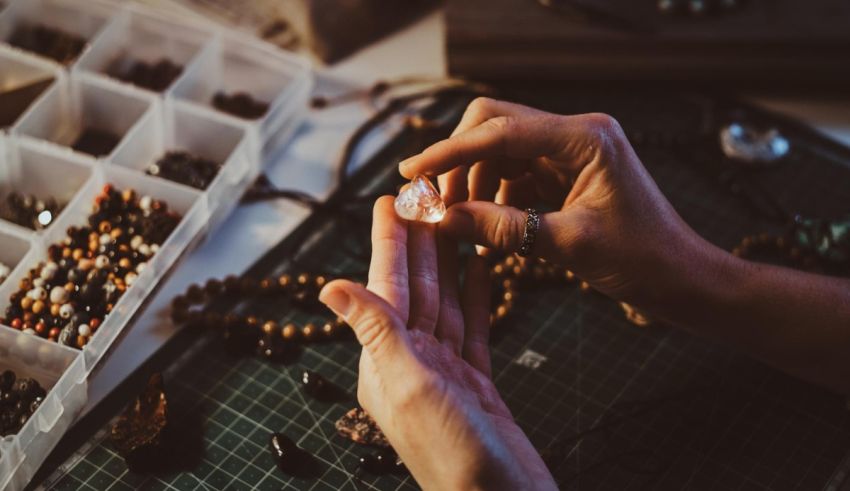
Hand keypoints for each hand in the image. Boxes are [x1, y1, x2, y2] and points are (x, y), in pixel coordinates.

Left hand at [319, 197, 556, 490]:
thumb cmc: (453, 455)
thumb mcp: (408, 386)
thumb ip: (374, 331)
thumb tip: (327, 287)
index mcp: (386, 362)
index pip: (386, 288)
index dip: (388, 242)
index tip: (390, 200)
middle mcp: (411, 364)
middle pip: (415, 289)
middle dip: (418, 242)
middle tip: (424, 197)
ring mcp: (446, 374)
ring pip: (445, 303)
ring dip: (448, 262)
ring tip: (453, 221)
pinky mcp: (476, 383)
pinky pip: (474, 328)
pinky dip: (477, 297)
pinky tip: (480, 269)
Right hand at [400, 97, 714, 317]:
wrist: (682, 277)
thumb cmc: (642, 260)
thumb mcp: (568, 245)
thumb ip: (503, 229)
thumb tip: (444, 221)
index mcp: (585, 138)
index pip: (499, 130)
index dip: (450, 151)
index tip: (412, 171)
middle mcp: (577, 133)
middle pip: (495, 126)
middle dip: (460, 162)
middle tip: (436, 204)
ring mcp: (572, 151)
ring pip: (501, 151)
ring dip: (475, 183)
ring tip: (462, 225)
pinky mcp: (568, 172)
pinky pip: (516, 173)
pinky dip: (495, 197)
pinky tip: (488, 228)